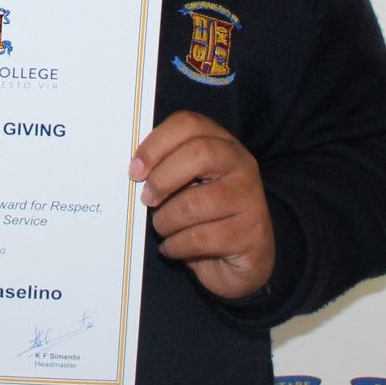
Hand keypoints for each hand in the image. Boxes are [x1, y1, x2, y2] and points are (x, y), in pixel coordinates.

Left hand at [129, 111, 273, 299]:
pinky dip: (176, 246)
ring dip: (166, 221)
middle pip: (198, 153)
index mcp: (222, 144)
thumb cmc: (204, 217)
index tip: (135, 170)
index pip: (188, 124)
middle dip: (162, 179)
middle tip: (147, 200)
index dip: (156, 144)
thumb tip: (136, 169)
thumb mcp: (188, 186)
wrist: (242, 260)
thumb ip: (168, 169)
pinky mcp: (250, 233)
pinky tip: (173, 247)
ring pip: (194, 203)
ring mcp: (250, 198)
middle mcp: (242, 165)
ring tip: (163, 228)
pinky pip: (200, 238)